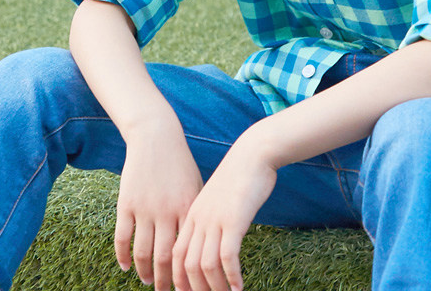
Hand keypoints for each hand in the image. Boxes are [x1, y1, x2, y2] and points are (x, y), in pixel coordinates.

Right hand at [115, 115, 203, 290]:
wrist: (157, 138)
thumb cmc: (180, 164)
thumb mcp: (196, 185)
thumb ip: (197, 212)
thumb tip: (202, 242)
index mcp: (189, 207)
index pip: (188, 250)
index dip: (187, 272)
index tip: (189, 286)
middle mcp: (167, 211)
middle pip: (164, 257)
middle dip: (165, 281)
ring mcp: (145, 208)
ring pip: (142, 252)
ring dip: (145, 272)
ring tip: (147, 282)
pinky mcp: (126, 203)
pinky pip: (122, 238)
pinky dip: (123, 256)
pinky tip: (127, 267)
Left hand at [172, 133, 277, 290]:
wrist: (254, 153)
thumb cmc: (240, 175)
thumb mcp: (217, 197)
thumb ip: (210, 216)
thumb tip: (212, 239)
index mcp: (192, 213)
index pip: (177, 254)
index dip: (179, 278)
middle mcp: (199, 219)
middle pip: (187, 265)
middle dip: (194, 290)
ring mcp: (215, 220)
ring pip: (205, 266)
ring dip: (214, 288)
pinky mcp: (234, 220)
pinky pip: (227, 257)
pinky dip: (232, 277)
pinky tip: (239, 287)